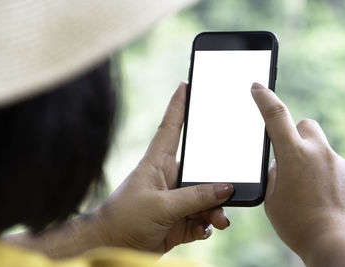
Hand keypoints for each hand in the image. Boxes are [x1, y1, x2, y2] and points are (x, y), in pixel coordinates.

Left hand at [93, 81, 232, 251]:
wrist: (112, 247)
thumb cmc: (126, 218)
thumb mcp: (162, 206)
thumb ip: (195, 197)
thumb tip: (226, 188)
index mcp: (158, 163)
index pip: (170, 127)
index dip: (178, 105)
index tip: (185, 84)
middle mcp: (169, 178)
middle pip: (201, 171)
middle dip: (218, 182)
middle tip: (231, 188)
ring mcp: (175, 200)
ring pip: (206, 198)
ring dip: (216, 209)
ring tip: (219, 220)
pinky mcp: (178, 220)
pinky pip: (202, 219)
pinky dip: (207, 225)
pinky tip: (205, 229)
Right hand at [251, 82, 344, 265]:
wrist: (334, 243)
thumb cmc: (298, 224)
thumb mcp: (273, 197)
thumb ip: (275, 174)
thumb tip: (281, 165)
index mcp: (293, 154)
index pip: (276, 115)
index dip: (264, 98)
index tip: (257, 87)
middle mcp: (319, 152)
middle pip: (306, 125)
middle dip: (296, 133)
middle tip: (288, 153)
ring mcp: (337, 162)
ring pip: (320, 148)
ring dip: (310, 158)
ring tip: (306, 187)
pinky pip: (331, 165)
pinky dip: (324, 174)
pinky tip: (320, 195)